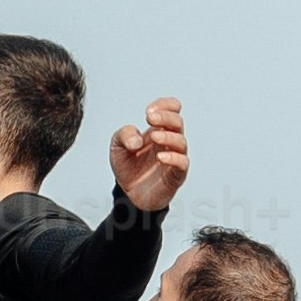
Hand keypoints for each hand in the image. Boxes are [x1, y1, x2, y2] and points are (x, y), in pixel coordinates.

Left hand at [109, 94, 186, 216]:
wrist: (129, 194)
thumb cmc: (128, 167)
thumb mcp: (117, 147)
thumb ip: (123, 136)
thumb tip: (136, 140)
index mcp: (159, 129)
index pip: (172, 109)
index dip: (164, 105)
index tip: (148, 112)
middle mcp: (169, 141)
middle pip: (177, 122)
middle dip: (165, 117)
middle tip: (150, 118)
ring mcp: (174, 158)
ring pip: (181, 141)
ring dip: (168, 136)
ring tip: (154, 137)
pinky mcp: (175, 175)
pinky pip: (182, 164)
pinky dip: (174, 158)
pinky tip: (160, 156)